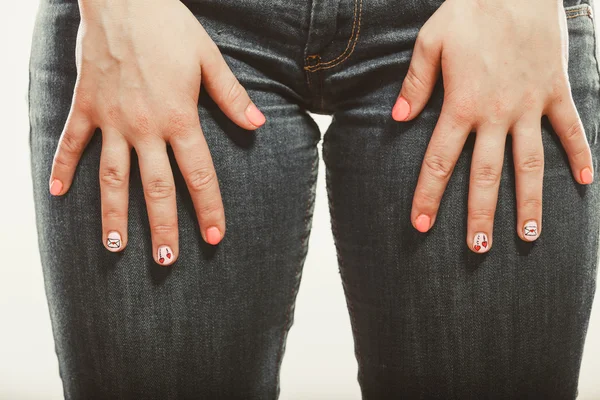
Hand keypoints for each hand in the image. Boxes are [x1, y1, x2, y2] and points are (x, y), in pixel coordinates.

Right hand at [49, 0, 265, 264]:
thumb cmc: (170, 26)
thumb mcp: (209, 58)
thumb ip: (231, 97)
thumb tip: (258, 125)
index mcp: (179, 117)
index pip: (198, 174)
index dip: (208, 208)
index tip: (214, 239)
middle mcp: (144, 127)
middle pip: (156, 187)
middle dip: (162, 227)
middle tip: (166, 260)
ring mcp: (111, 119)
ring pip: (113, 177)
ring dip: (113, 214)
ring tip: (115, 247)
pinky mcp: (85, 105)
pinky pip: (72, 142)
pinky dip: (64, 167)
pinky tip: (58, 194)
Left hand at [391, 0, 593, 252]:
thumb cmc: (469, 10)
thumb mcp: (432, 41)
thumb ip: (416, 83)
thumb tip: (398, 118)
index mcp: (462, 104)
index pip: (439, 161)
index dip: (428, 195)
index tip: (420, 225)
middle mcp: (496, 113)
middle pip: (485, 174)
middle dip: (480, 214)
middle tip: (479, 248)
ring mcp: (530, 105)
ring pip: (530, 163)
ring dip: (530, 201)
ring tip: (529, 235)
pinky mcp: (556, 91)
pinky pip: (570, 129)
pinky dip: (579, 154)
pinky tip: (584, 183)